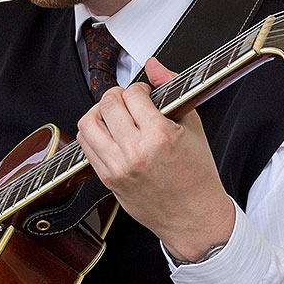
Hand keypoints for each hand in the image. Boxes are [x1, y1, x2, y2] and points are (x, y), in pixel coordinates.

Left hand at [76, 57, 235, 262]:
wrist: (194, 217)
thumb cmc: (197, 175)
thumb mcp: (193, 127)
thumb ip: (171, 90)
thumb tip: (154, 66)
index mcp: (160, 137)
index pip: (133, 95)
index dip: (139, 89)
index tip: (145, 95)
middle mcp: (135, 151)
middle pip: (107, 104)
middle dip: (117, 96)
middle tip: (128, 102)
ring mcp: (118, 167)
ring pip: (88, 123)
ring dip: (99, 112)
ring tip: (113, 115)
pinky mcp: (107, 179)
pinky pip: (86, 146)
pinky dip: (93, 133)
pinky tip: (108, 133)